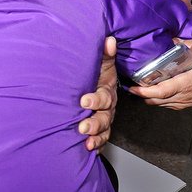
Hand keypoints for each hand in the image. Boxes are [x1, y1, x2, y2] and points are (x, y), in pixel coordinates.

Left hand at [77, 36, 117, 150]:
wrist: (93, 83)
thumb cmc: (96, 73)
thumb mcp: (101, 63)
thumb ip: (104, 53)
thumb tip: (109, 40)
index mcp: (107, 91)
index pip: (104, 97)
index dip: (95, 99)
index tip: (84, 101)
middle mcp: (107, 108)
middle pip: (104, 118)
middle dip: (94, 123)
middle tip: (83, 127)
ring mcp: (104, 119)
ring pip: (103, 132)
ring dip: (95, 138)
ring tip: (86, 143)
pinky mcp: (99, 130)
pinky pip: (100, 141)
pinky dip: (95, 147)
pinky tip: (89, 151)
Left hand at [128, 39, 191, 110]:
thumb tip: (173, 38)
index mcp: (186, 84)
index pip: (161, 91)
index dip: (144, 91)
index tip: (132, 87)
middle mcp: (181, 96)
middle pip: (155, 99)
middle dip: (140, 94)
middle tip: (129, 84)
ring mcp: (182, 102)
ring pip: (159, 103)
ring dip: (147, 97)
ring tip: (136, 86)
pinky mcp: (183, 105)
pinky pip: (165, 104)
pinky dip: (155, 99)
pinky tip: (151, 90)